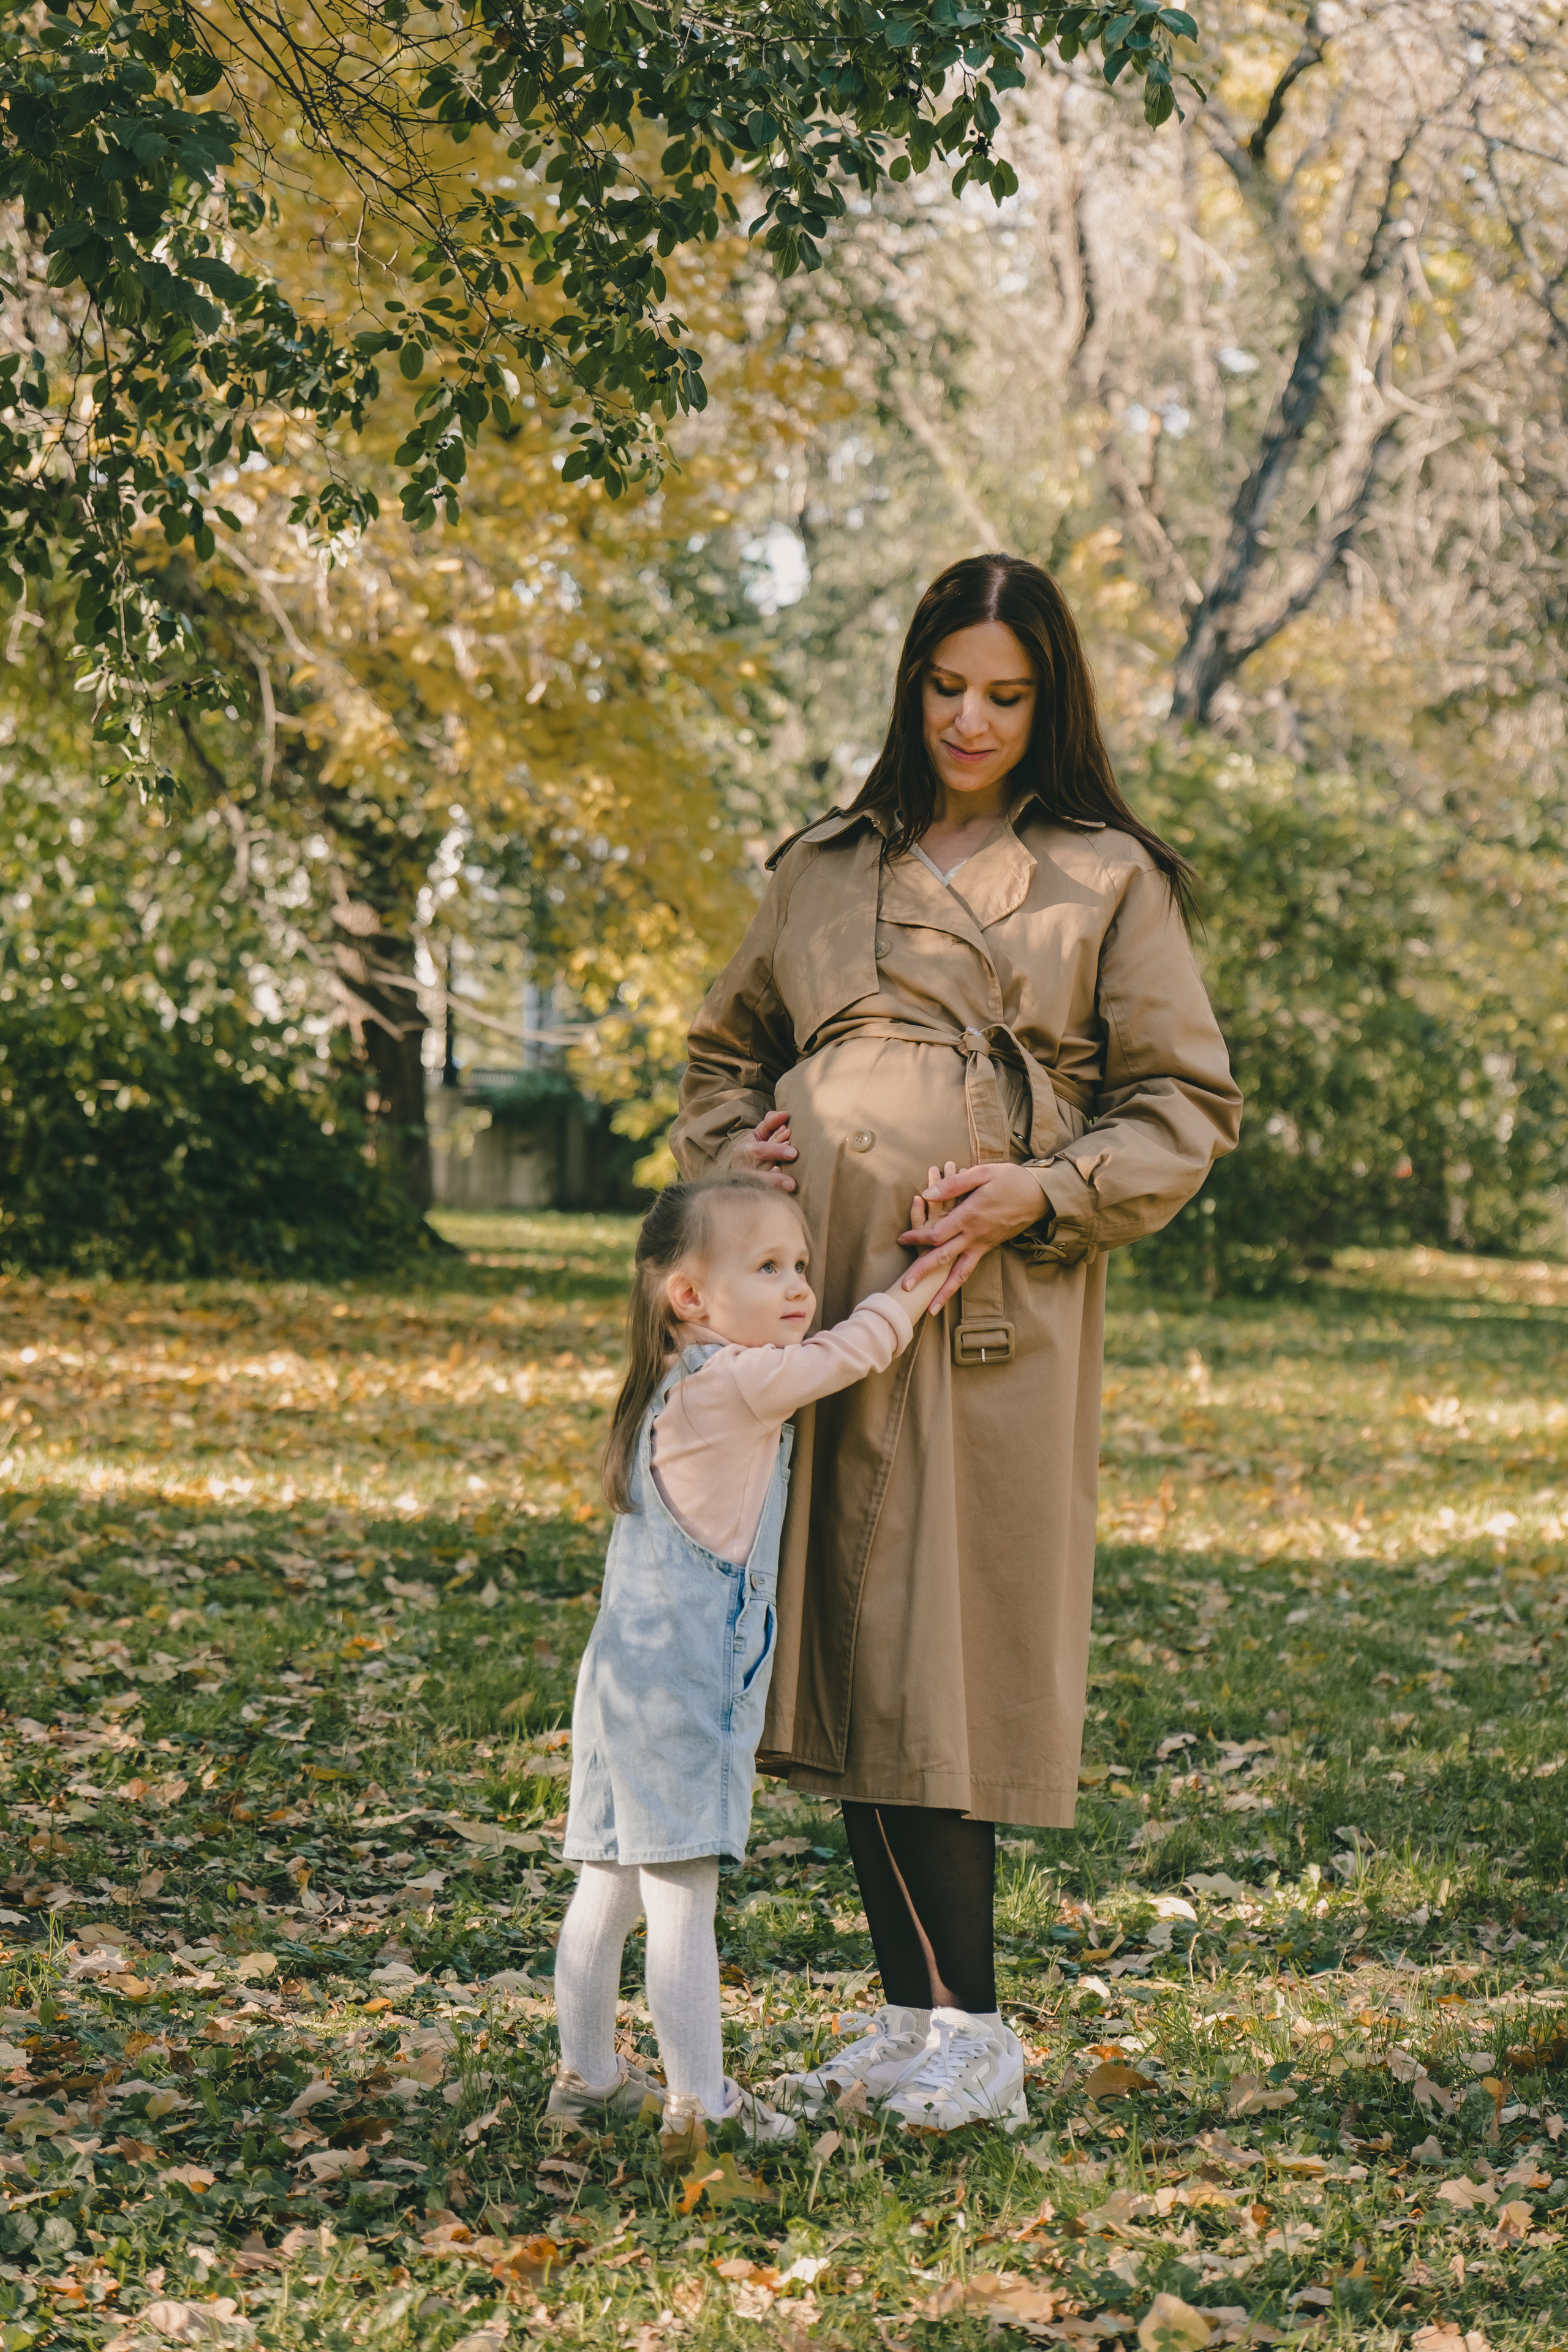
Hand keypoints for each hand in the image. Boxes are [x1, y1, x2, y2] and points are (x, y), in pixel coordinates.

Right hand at [732, 1107, 797, 1190]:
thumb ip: (771, 1123)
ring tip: (791, 1185)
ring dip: (776, 1184)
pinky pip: (764, 1195)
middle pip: (758, 1172)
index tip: (794, 1152)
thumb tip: (784, 1115)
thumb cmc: (757, 1147)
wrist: (746, 1166)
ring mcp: (748, 1183)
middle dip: (775, 1176)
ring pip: (761, 1185)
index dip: (776, 1150)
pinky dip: (774, 1193)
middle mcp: (743, 1169)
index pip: (759, 1150)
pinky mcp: (755, 1194)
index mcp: (742, 1151)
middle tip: (792, 1179)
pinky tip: (785, 1192)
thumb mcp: (761, 1133)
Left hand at [899, 1160, 1047, 1315]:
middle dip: (923, 1274)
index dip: (918, 1238)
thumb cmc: (1011, 1181)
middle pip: (944, 1259)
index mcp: (970, 1217)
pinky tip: (948, 1291)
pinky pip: (970, 1269)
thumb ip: (954, 1184)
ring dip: (944, 1291)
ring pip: (960, 1273)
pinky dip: (957, 1282)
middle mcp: (975, 1236)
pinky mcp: (989, 1248)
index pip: (938, 1234)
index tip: (902, 1240)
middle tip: (905, 1288)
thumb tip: (927, 1193)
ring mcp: (983, 1245)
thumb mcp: (983, 1174)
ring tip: (930, 1309)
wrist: (1040, 1196)